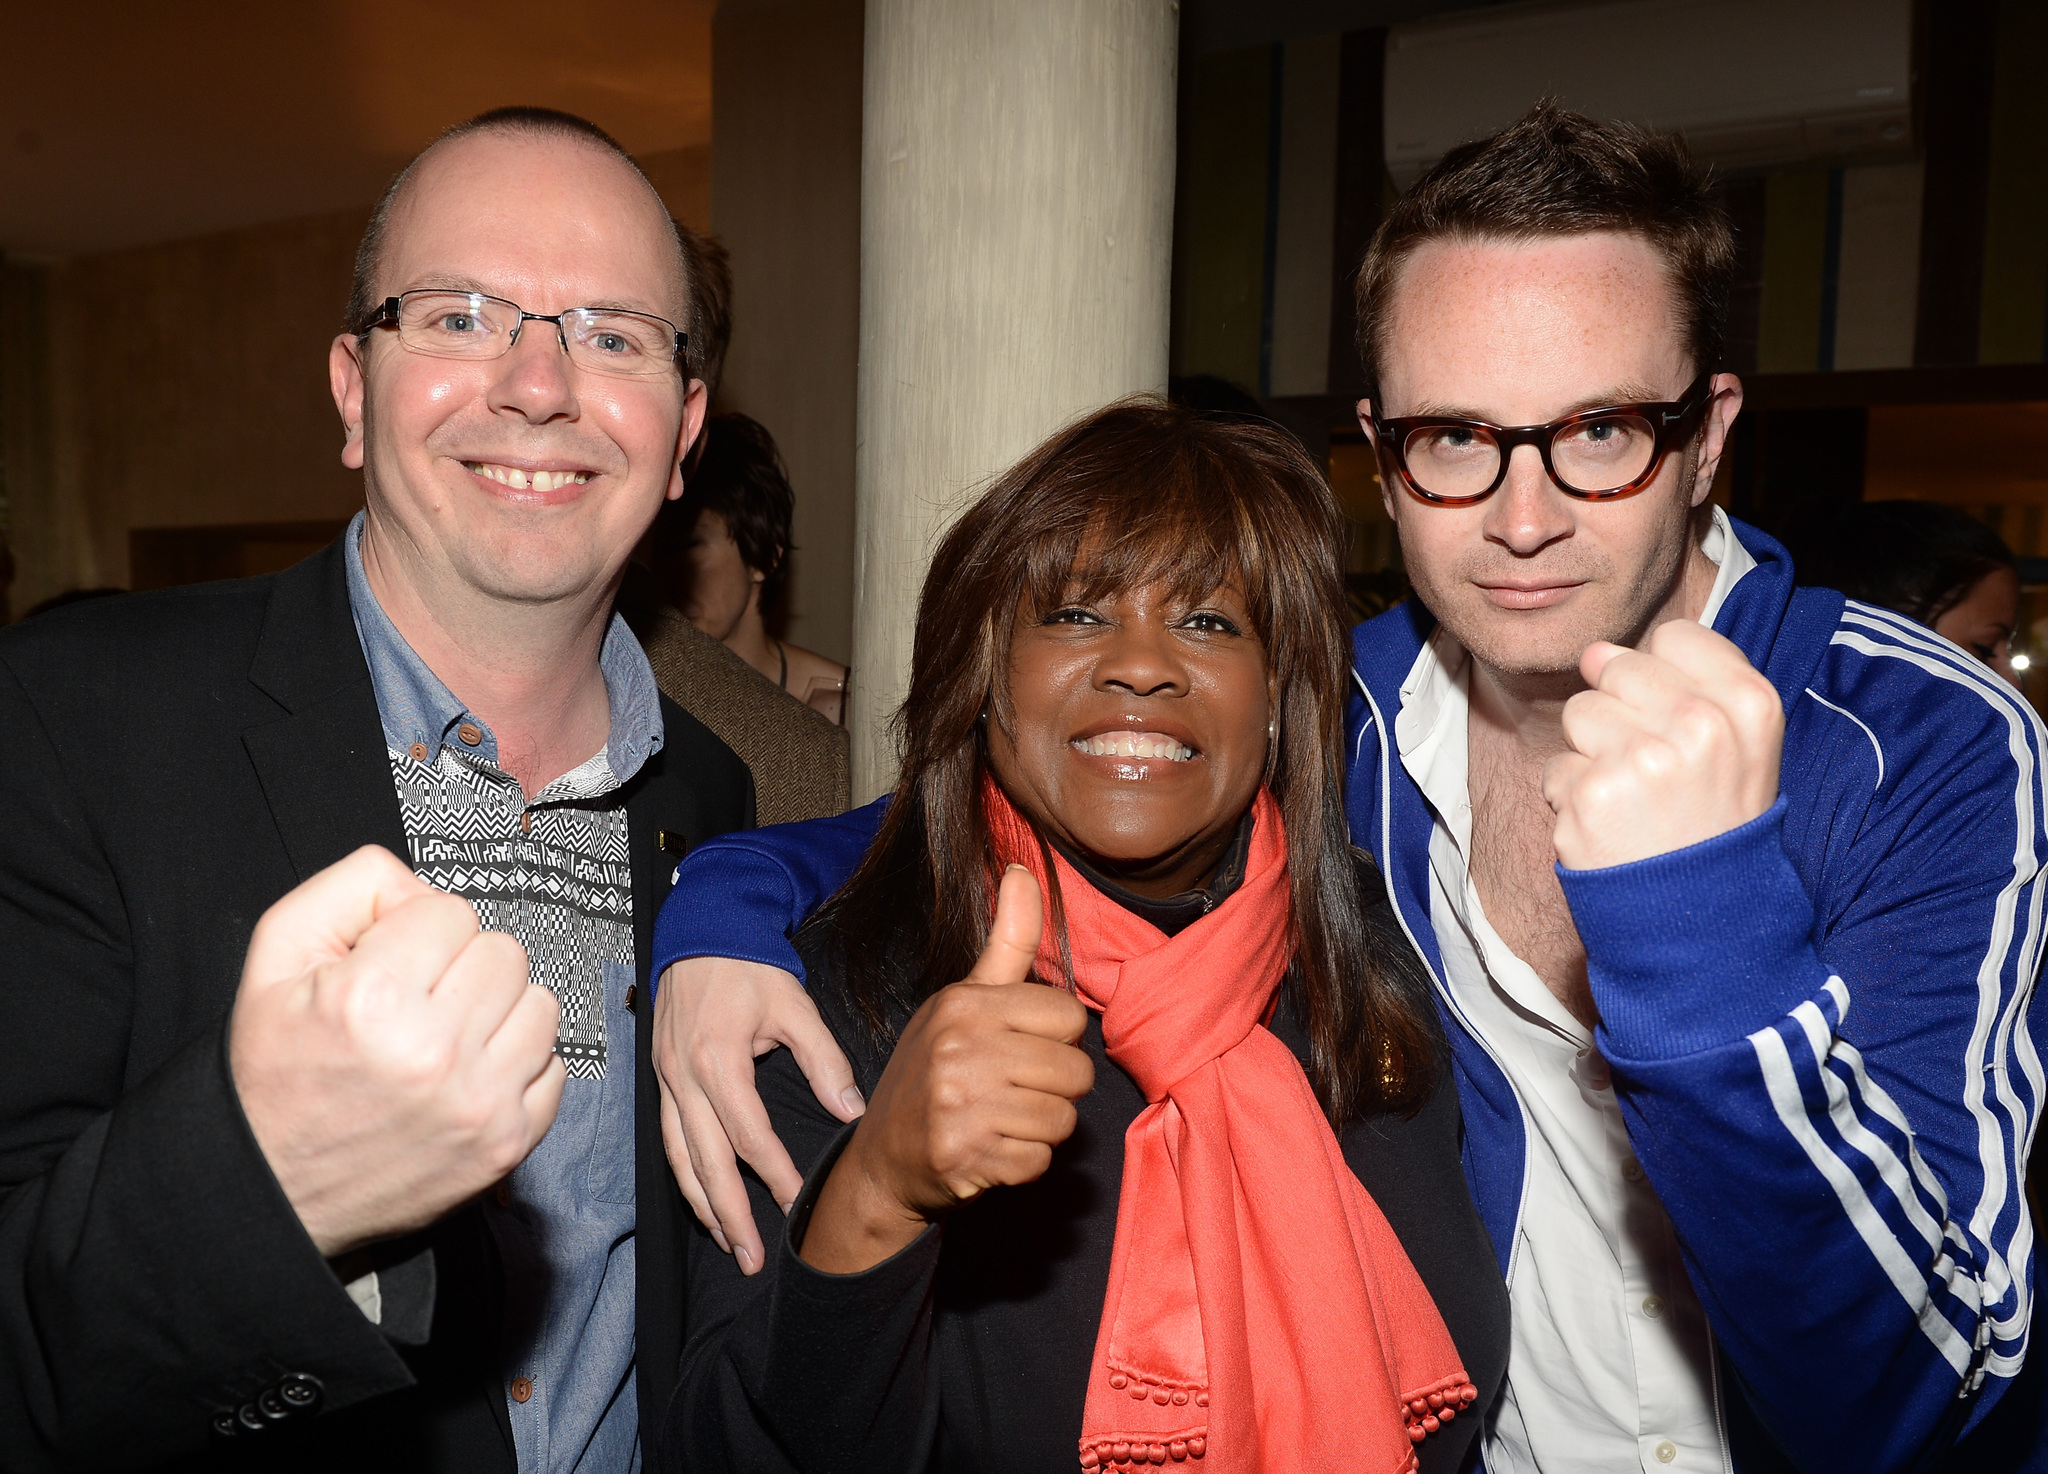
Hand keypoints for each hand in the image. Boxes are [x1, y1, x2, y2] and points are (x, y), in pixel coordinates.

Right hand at [229, 846, 564, 1256]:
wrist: (272, 1189)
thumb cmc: (276, 1072)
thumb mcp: (279, 955)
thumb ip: (354, 888)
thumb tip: (424, 885)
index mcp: (372, 999)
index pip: (449, 912)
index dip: (415, 932)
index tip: (389, 966)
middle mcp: (433, 1052)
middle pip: (503, 952)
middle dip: (461, 966)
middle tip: (418, 1002)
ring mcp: (478, 1102)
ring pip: (539, 1003)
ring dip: (498, 1011)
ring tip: (446, 1036)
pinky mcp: (507, 1142)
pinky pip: (554, 1065)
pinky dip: (518, 1064)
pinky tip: (468, 1074)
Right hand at [653, 957, 865, 1274]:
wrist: (703, 929)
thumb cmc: (750, 965)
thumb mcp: (795, 1005)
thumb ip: (824, 1060)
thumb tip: (852, 1111)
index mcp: (717, 1060)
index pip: (749, 1135)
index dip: (774, 1175)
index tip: (797, 1205)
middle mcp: (683, 1077)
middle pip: (705, 1163)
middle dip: (729, 1215)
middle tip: (751, 1258)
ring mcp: (665, 1080)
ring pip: (679, 1159)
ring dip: (702, 1205)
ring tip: (727, 1242)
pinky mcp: (660, 1079)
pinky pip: (668, 1140)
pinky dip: (685, 1176)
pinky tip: (703, 1199)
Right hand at [802, 867, 1093, 1274]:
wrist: (882, 1158)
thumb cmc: (932, 1070)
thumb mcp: (962, 999)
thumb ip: (1007, 940)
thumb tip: (1022, 867)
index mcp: (965, 1004)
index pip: (1070, 1017)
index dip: (1055, 1039)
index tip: (1020, 1048)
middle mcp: (959, 1049)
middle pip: (1076, 1071)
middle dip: (1055, 1088)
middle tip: (1014, 1091)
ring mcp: (959, 1104)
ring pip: (1063, 1119)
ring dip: (1041, 1128)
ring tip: (1003, 1120)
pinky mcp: (964, 1156)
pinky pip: (1040, 1161)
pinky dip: (1023, 1164)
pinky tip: (991, 1150)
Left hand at [1543, 619, 1783, 869]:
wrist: (1705, 923)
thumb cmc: (1715, 825)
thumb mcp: (1740, 747)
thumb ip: (1684, 683)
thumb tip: (1595, 650)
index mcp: (1749, 704)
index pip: (1675, 637)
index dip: (1664, 676)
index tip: (1678, 720)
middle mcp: (1701, 724)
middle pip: (1617, 668)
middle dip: (1622, 714)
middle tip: (1655, 773)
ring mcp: (1643, 758)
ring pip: (1579, 712)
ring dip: (1592, 755)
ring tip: (1633, 800)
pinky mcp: (1592, 794)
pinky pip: (1557, 767)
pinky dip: (1574, 799)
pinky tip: (1611, 829)